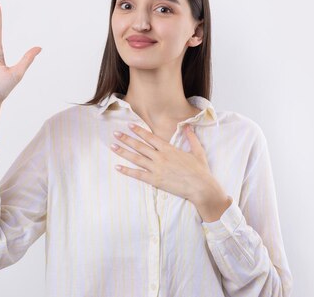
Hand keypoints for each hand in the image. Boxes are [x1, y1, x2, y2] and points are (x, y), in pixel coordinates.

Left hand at [111, 123, 225, 207]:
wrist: (201, 187)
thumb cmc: (200, 170)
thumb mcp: (197, 151)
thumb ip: (191, 137)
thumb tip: (188, 126)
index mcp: (169, 149)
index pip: (150, 137)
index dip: (138, 130)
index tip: (129, 125)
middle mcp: (160, 157)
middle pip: (139, 146)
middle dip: (126, 139)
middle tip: (115, 133)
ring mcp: (156, 169)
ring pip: (136, 158)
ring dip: (123, 152)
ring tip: (112, 146)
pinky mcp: (155, 180)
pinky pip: (138, 175)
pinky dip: (127, 171)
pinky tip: (117, 167)